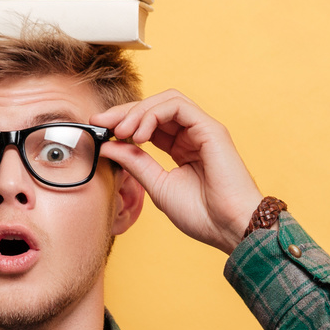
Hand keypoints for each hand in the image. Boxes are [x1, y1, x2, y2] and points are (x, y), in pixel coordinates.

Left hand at [92, 91, 265, 253]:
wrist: (230, 228)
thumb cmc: (202, 215)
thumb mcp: (158, 186)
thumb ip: (135, 163)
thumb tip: (108, 145)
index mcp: (182, 148)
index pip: (149, 123)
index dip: (123, 122)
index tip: (99, 128)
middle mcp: (193, 135)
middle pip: (155, 107)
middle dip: (125, 112)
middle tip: (101, 122)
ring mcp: (203, 130)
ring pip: (166, 101)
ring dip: (139, 112)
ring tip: (122, 131)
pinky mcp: (211, 129)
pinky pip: (178, 107)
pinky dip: (154, 114)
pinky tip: (140, 134)